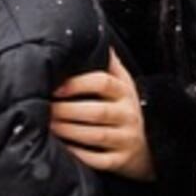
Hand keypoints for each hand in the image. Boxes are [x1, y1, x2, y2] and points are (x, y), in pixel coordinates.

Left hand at [52, 56, 154, 181]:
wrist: (152, 144)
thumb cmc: (127, 109)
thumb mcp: (124, 83)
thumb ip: (109, 63)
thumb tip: (93, 34)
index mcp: (125, 92)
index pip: (103, 83)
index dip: (77, 84)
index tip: (55, 88)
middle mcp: (129, 115)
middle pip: (96, 111)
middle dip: (66, 111)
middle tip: (44, 109)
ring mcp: (126, 139)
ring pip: (96, 136)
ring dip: (69, 131)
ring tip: (48, 126)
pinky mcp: (122, 161)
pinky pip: (99, 160)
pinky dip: (80, 155)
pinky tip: (63, 148)